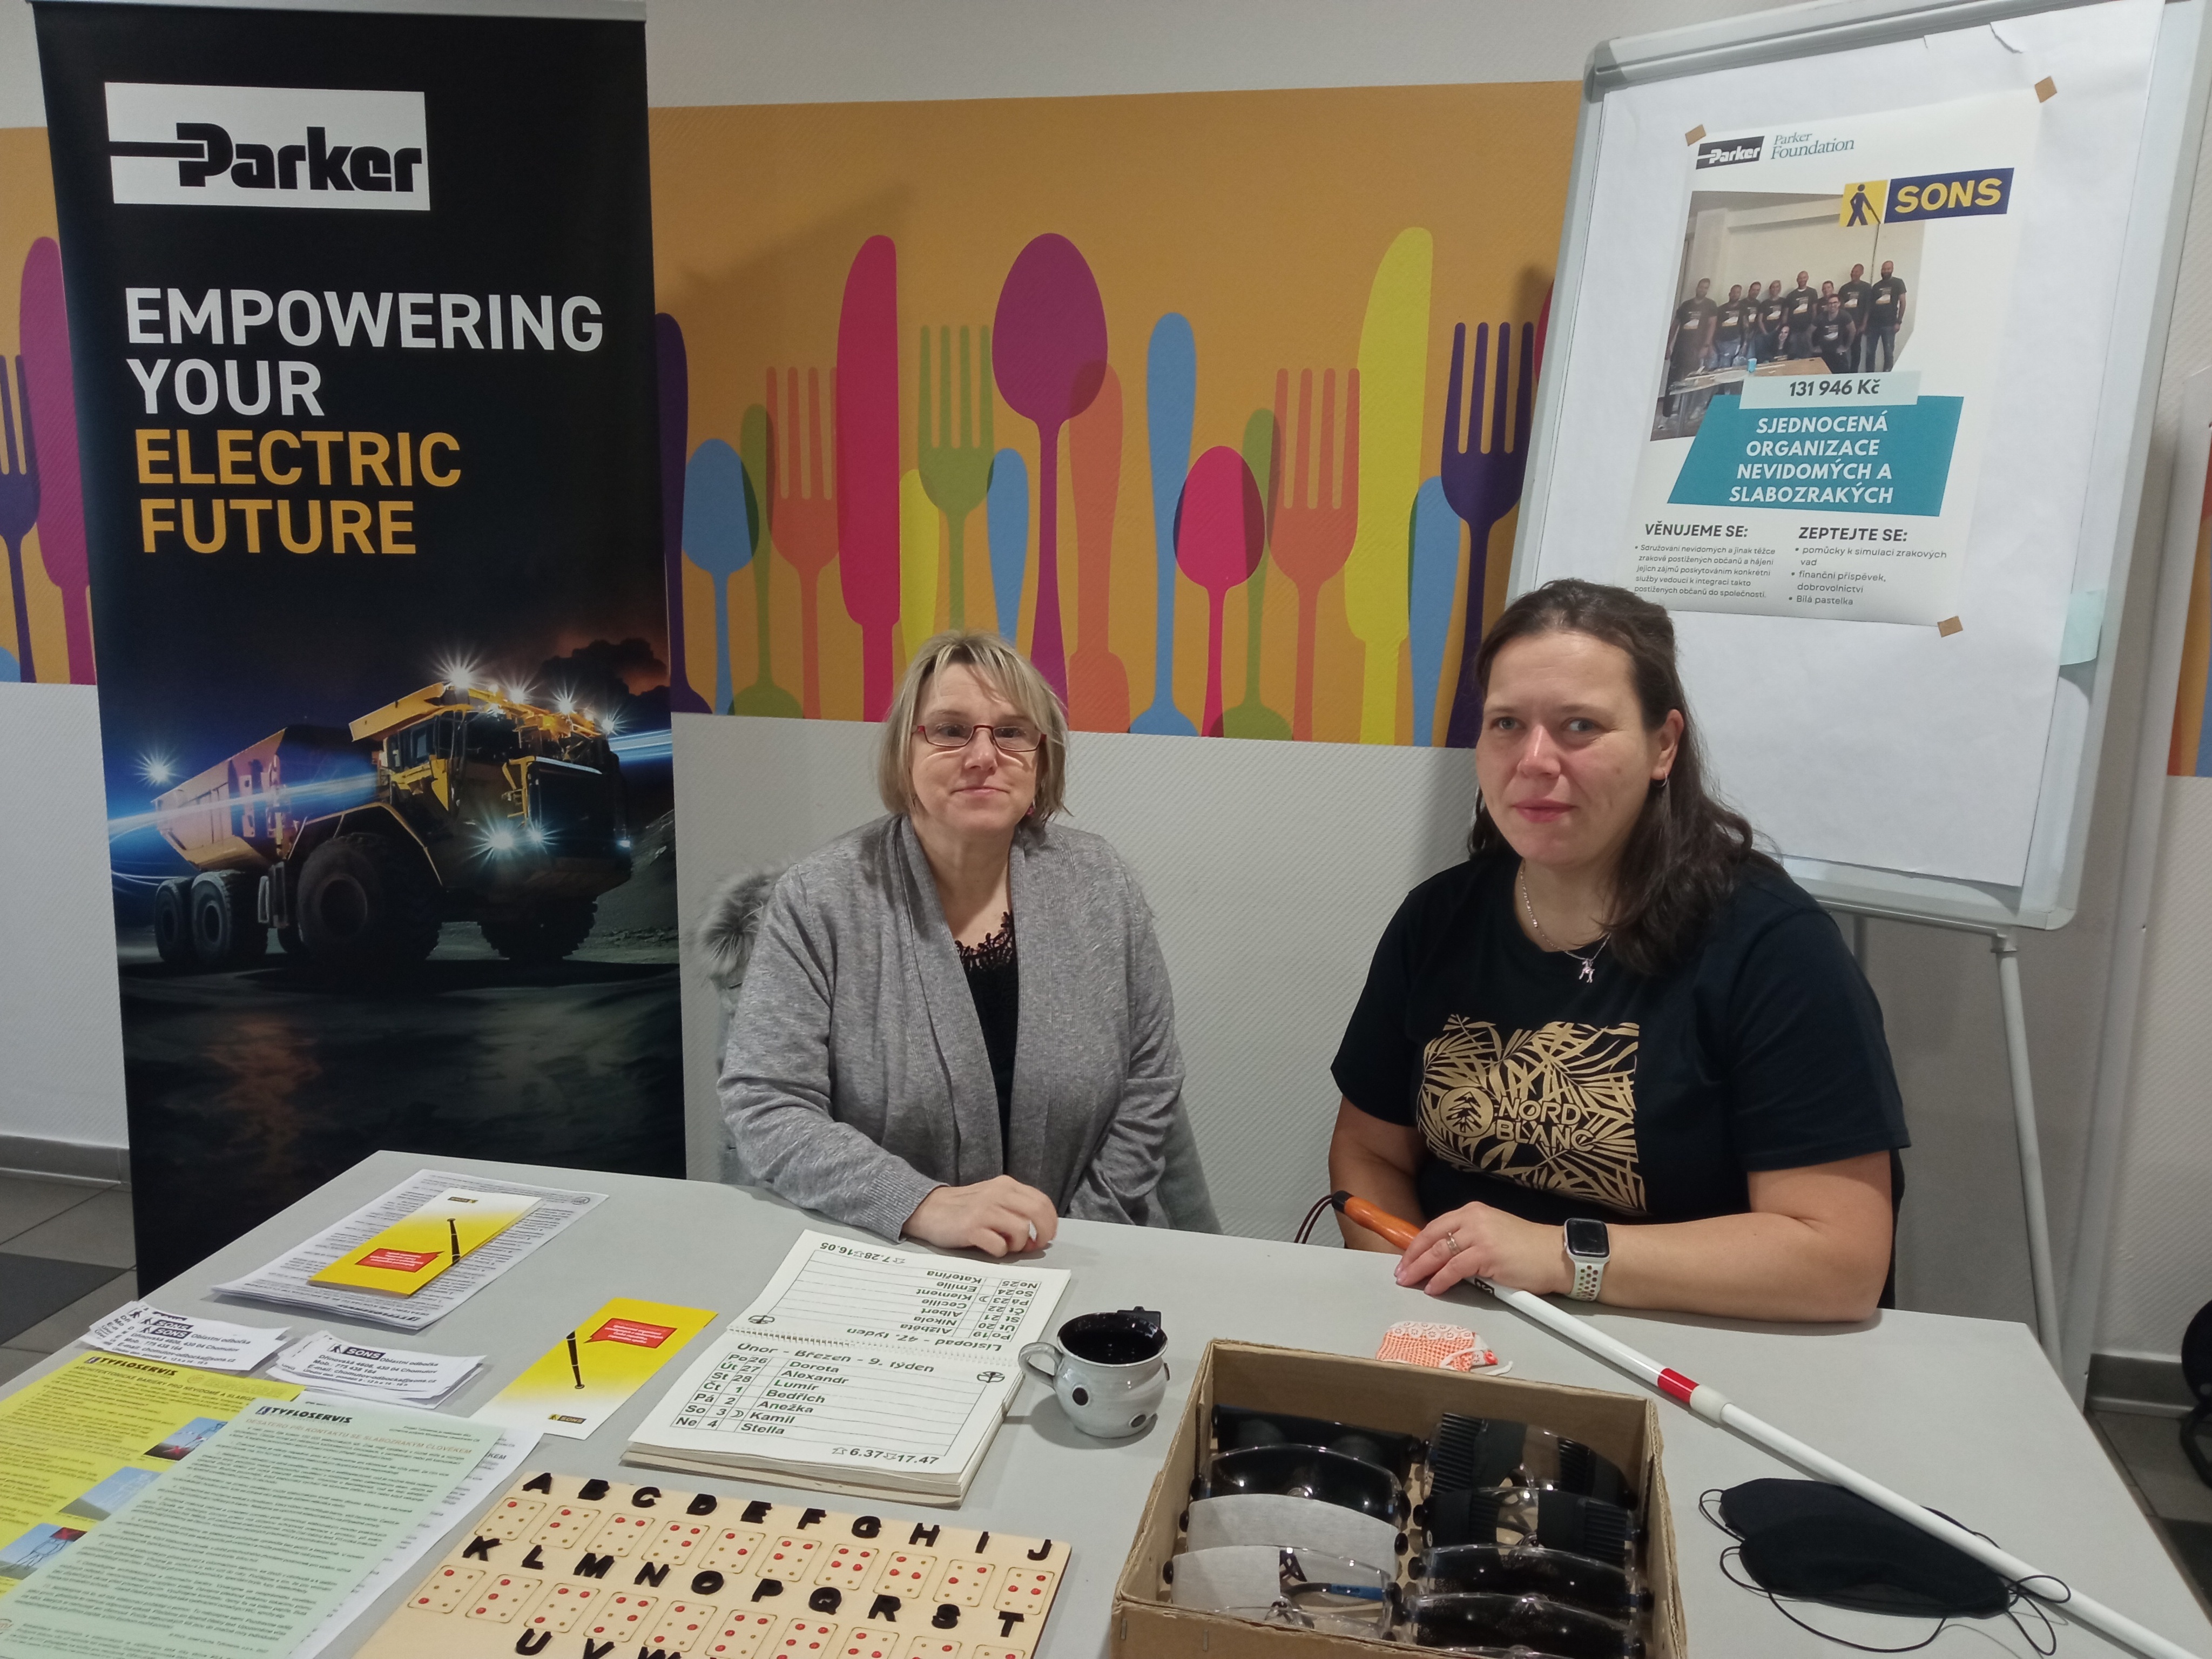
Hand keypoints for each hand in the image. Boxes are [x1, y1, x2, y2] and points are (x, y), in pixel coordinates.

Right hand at [903, 1177, 1058, 1257]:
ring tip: (1005, 1246)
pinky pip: (999, 1245)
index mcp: (1006, 1185)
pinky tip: (990, 1248)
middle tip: (1035, 1245)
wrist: (928, 1209)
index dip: (1050, 1221)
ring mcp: (984, 1210)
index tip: (1046, 1236)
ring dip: (1018, 1244)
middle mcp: (998, 1193)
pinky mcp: (971, 1227)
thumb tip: (1037, 1236)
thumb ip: (1015, 1210)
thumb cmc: (964, 1208)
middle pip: (1037, 1212)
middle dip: (1043, 1233)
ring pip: (1021, 1229)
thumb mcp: (993, 1199)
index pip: (1042, 1201)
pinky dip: (1000, 1252)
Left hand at [1395, 1203, 1572, 1298]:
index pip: (1436, 1226)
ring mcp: (1479, 1235)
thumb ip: (1470, 1240)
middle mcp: (1473, 1218)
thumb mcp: (1493, 1234)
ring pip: (1439, 1253)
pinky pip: (1454, 1269)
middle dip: (1412, 1256)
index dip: (1417, 1244)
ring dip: (1420, 1269)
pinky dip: (1440, 1280)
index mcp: (1473, 1211)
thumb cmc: (1527, 1250)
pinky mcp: (1486, 1254)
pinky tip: (1432, 1288)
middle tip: (1400, 1273)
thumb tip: (1444, 1257)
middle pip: (1432, 1237)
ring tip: (1409, 1281)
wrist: (1556, 1255)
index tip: (1406, 1258)